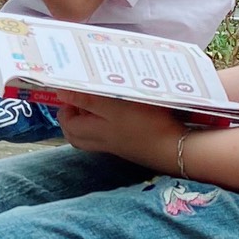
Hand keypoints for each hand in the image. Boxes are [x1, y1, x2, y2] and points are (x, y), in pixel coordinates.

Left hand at [53, 92, 184, 170]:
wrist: (177, 148)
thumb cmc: (146, 124)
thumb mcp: (114, 106)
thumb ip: (87, 100)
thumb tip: (61, 92)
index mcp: (95, 131)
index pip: (68, 123)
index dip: (65, 107)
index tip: (71, 90)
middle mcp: (103, 141)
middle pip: (76, 134)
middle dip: (72, 117)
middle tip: (80, 99)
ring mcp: (118, 146)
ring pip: (92, 137)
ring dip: (90, 121)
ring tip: (97, 104)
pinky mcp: (132, 146)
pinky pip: (109, 137)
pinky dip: (107, 126)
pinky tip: (118, 112)